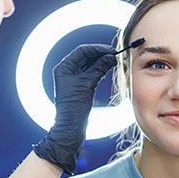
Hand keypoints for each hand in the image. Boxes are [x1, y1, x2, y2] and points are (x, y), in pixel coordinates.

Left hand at [33, 44, 116, 173]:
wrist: (70, 128)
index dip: (97, 49)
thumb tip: (111, 56)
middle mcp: (67, 71)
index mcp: (63, 68)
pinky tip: (109, 68)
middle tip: (115, 55)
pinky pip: (91, 73)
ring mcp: (73, 79)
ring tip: (114, 61)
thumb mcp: (87, 84)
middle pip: (85, 56)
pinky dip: (99, 69)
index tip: (111, 50)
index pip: (81, 51)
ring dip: (101, 62)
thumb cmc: (73, 108)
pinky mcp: (80, 87)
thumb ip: (98, 68)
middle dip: (100, 54)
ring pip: (89, 65)